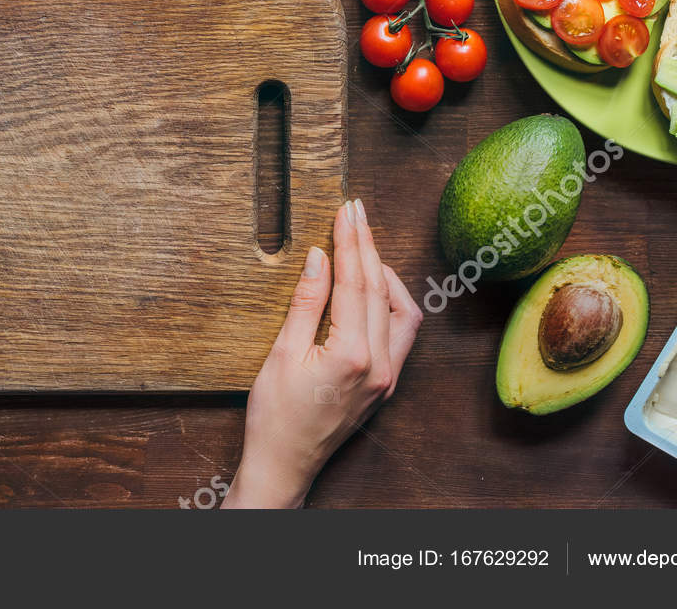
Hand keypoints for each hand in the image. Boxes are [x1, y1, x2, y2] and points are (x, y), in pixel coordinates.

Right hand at [223, 198, 421, 508]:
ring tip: (363, 245)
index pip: (355, 283)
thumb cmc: (275, 416)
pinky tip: (373, 286)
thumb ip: (305, 303)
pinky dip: (391, 301)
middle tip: (355, 211)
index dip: (350, 242)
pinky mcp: (386, 383)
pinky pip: (402, 332)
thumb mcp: (282, 354)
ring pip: (402, 310)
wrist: (284, 465)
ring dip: (384, 273)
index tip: (345, 210)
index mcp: (353, 356)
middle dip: (367, 246)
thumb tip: (319, 258)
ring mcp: (388, 377)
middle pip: (380, 290)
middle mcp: (381, 366)